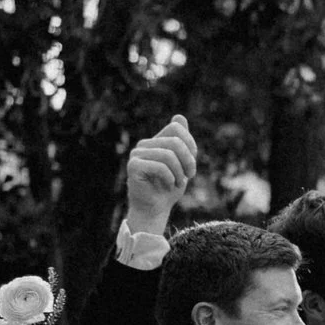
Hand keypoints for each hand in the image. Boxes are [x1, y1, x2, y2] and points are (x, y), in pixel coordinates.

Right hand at [124, 116, 194, 236]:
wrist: (156, 209)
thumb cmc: (170, 187)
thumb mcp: (183, 163)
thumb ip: (183, 142)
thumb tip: (179, 116)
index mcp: (156, 140)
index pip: (176, 128)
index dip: (190, 144)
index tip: (192, 164)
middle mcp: (144, 144)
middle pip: (175, 141)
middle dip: (188, 161)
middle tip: (189, 176)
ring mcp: (137, 154)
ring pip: (168, 154)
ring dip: (179, 172)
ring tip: (178, 183)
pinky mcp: (133, 166)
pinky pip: (160, 166)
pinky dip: (170, 178)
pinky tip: (169, 185)